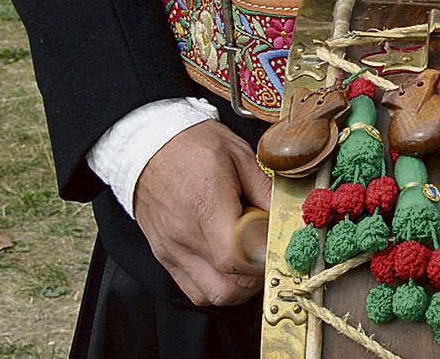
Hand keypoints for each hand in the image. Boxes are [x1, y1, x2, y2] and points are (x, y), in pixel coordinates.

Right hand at [132, 121, 271, 307]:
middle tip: (268, 254)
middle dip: (256, 279)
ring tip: (249, 260)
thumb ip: (266, 191)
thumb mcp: (240, 156)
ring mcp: (171, 251)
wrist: (148, 144)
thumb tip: (290, 218)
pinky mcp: (164, 256)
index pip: (236, 257)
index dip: (265, 259)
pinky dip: (216, 285)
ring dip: (238, 286)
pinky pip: (193, 289)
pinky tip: (227, 264)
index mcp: (206, 206)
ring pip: (210, 295)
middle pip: (226, 287)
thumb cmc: (194, 146)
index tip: (280, 246)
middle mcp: (185, 236)